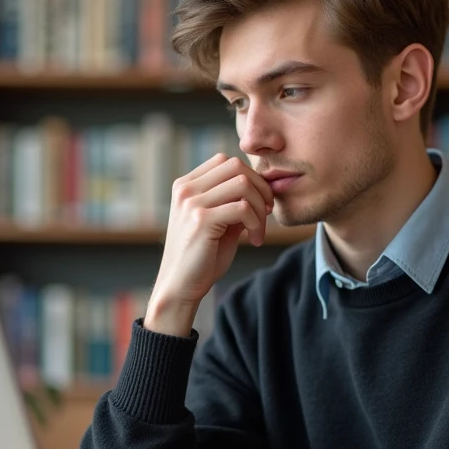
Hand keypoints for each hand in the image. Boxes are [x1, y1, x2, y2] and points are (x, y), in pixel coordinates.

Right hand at [145, 154, 273, 335]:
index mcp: (186, 185)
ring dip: (260, 207)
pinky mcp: (200, 220)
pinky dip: (256, 223)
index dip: (251, 178)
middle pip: (236, 165)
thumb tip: (264, 187)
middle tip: (267, 214)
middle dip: (260, 188)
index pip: (226, 161)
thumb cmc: (202, 257)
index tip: (261, 203)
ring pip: (243, 183)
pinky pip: (242, 207)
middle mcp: (186, 189)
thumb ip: (234, 201)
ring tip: (258, 230)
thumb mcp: (220, 222)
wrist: (181, 287)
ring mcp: (191, 203)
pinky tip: (254, 240)